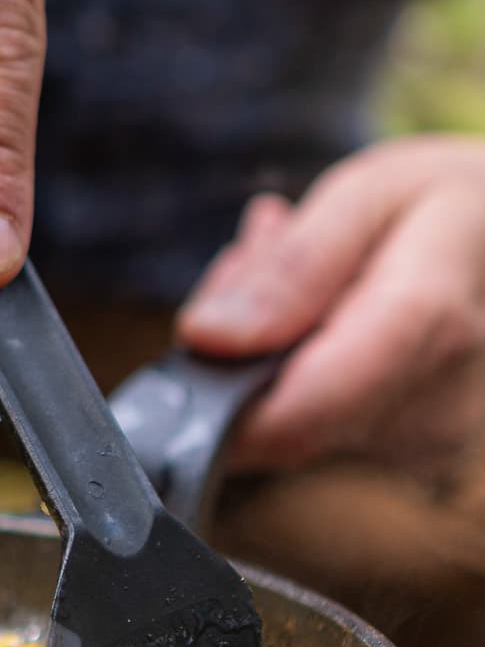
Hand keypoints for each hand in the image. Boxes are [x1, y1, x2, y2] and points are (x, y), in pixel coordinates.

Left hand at [176, 136, 484, 478]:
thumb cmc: (454, 206)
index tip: (191, 343)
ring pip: (290, 420)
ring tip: (309, 274)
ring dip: (268, 350)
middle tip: (260, 253)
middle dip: (242, 343)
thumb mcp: (374, 193)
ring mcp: (431, 440)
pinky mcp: (418, 453)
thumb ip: (292, 266)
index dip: (219, 401)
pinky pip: (318, 422)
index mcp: (430, 324)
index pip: (299, 409)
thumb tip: (207, 338)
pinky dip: (299, 368)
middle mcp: (439, 405)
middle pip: (280, 414)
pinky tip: (331, 312)